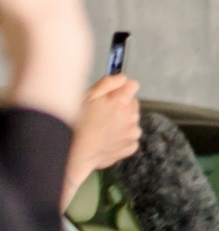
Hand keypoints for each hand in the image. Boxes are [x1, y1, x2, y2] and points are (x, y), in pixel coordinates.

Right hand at [62, 71, 139, 207]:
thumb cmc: (75, 123)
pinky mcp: (130, 147)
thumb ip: (107, 84)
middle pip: (132, 104)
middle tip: (100, 113)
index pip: (132, 85)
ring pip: (131, 122)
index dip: (121, 88)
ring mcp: (132, 133)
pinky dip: (120, 138)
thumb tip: (122, 78)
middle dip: (120, 106)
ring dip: (121, 123)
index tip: (112, 93)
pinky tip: (105, 139)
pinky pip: (129, 138)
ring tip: (101, 128)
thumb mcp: (85, 97)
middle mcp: (131, 116)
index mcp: (121, 101)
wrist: (74, 152)